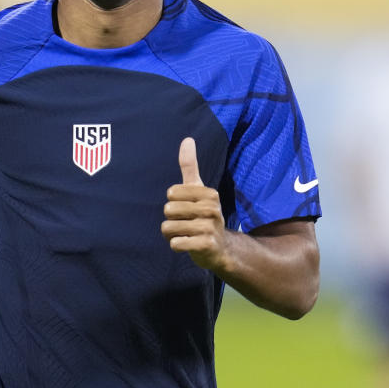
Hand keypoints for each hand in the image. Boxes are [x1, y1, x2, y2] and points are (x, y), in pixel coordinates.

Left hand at [162, 137, 227, 271]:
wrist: (219, 248)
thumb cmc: (203, 216)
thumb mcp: (198, 190)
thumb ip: (190, 166)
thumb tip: (187, 139)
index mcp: (209, 193)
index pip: (171, 193)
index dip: (173, 203)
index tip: (187, 208)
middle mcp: (212, 209)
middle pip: (168, 210)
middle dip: (171, 220)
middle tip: (186, 224)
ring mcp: (210, 227)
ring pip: (168, 228)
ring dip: (172, 234)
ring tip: (186, 235)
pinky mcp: (206, 245)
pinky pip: (176, 243)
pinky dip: (176, 245)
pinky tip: (188, 244)